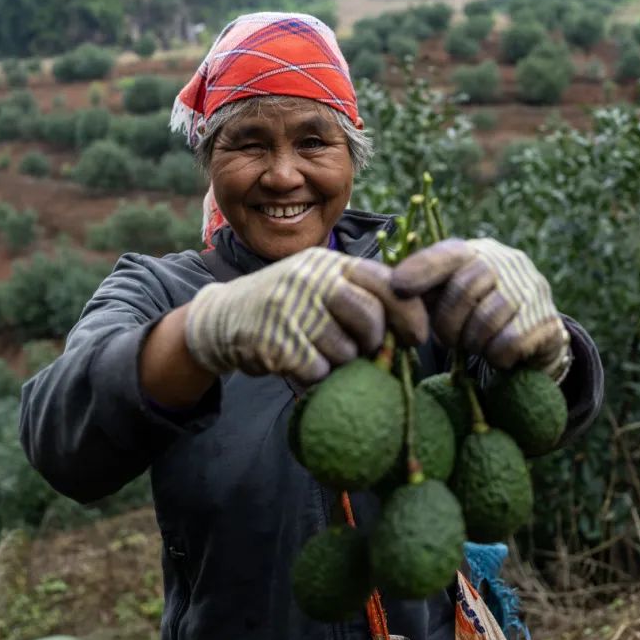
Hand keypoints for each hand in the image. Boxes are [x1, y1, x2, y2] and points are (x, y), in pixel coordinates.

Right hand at [185, 248, 427, 384]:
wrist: (223, 317)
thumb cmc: (286, 305)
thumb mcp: (319, 284)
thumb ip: (359, 295)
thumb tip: (412, 327)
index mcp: (328, 263)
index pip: (385, 282)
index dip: (409, 313)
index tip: (416, 336)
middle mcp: (311, 280)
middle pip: (369, 317)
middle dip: (373, 341)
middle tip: (362, 349)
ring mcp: (291, 310)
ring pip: (345, 350)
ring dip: (339, 361)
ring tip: (319, 351)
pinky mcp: (277, 344)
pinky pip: (318, 372)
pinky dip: (315, 375)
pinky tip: (299, 363)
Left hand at [391, 238, 569, 379]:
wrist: (532, 339)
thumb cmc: (476, 315)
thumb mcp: (449, 298)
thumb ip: (423, 291)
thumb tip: (390, 289)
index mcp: (476, 252)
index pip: (447, 254)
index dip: (421, 269)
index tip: (398, 287)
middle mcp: (506, 262)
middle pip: (464, 288)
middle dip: (448, 322)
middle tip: (447, 340)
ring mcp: (531, 288)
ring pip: (487, 319)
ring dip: (473, 342)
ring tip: (475, 345)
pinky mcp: (547, 319)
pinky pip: (509, 343)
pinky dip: (496, 356)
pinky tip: (498, 354)